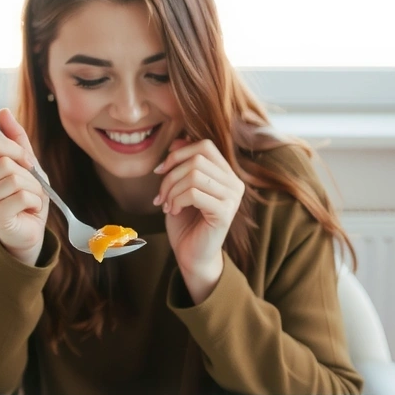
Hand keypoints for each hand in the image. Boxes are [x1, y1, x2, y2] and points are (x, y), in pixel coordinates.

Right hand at [0, 108, 49, 265]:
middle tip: (30, 181)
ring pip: (14, 175)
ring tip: (30, 198)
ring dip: (33, 186)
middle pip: (0, 153)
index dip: (10, 144)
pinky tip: (30, 209)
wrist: (26, 231)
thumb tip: (3, 111)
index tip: (23, 159)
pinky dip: (35, 201)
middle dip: (25, 165)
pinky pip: (22, 195)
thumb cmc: (21, 195)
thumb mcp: (22, 162)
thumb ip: (14, 138)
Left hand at [153, 138, 244, 301]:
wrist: (192, 255)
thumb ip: (183, 164)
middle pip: (197, 159)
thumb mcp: (181, 188)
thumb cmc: (186, 223)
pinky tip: (174, 211)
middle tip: (161, 194)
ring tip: (167, 205)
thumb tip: (180, 138)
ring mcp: (232, 198)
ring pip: (194, 175)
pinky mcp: (225, 213)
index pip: (205, 146)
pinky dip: (177, 200)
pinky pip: (194, 193)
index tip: (160, 170)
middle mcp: (234, 183)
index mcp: (226, 174)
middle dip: (170, 174)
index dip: (178, 153)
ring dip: (171, 189)